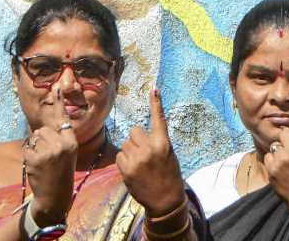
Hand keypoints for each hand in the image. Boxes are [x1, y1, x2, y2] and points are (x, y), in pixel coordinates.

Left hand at [23, 88, 77, 225]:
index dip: (58, 103)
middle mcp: (62, 144)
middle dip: (41, 140)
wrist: (55, 197)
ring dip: (34, 148)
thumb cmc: (60, 173)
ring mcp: (48, 151)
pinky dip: (28, 156)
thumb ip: (60, 138)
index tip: (56, 88)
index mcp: (71, 142)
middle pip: (43, 129)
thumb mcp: (67, 154)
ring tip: (43, 162)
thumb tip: (47, 124)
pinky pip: (27, 148)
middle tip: (48, 158)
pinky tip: (36, 167)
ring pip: (34, 137)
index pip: (62, 119)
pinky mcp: (35, 158)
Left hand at [116, 89, 186, 216]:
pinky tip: (133, 170)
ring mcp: (137, 159)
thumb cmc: (169, 175)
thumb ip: (157, 142)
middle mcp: (150, 148)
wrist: (165, 201)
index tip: (153, 88)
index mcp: (164, 143)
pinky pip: (119, 156)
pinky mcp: (126, 169)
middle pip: (134, 131)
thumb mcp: (168, 155)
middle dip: (136, 139)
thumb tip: (141, 133)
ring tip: (139, 164)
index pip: (158, 119)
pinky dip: (124, 162)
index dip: (155, 103)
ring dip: (130, 151)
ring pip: (125, 143)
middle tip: (144, 153)